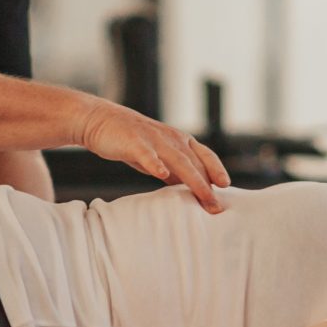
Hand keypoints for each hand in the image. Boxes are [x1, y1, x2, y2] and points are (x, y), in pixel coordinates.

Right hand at [73, 98, 230, 210]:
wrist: (99, 120)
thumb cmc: (131, 141)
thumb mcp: (158, 156)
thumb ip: (175, 171)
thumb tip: (192, 192)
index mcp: (179, 140)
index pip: (204, 155)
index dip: (216, 170)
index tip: (226, 187)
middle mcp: (170, 138)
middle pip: (195, 162)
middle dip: (208, 184)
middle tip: (217, 206)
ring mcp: (152, 139)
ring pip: (177, 160)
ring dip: (193, 178)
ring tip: (204, 194)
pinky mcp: (133, 142)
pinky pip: (146, 154)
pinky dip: (155, 163)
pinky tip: (161, 173)